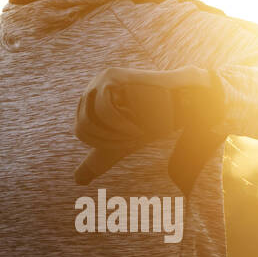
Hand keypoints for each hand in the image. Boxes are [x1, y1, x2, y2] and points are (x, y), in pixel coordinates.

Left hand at [73, 66, 225, 191]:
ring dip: (118, 132)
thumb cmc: (151, 124)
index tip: (126, 141)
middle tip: (132, 137)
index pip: (81, 131)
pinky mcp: (112, 76)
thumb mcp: (120, 144)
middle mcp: (91, 89)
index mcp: (90, 103)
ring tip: (137, 129)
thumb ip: (98, 159)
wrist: (180, 106)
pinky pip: (106, 109)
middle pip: (83, 126)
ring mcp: (100, 80)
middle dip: (110, 139)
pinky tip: (139, 122)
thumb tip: (76, 180)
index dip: (103, 143)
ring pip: (92, 119)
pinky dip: (123, 123)